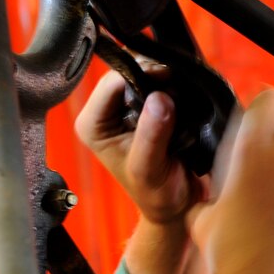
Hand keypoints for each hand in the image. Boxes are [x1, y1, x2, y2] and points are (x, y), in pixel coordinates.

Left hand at [75, 68, 207, 226]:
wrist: (175, 203)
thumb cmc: (156, 193)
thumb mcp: (150, 168)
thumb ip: (151, 136)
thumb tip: (159, 99)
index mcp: (92, 125)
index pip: (110, 83)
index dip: (139, 73)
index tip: (167, 78)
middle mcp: (103, 112)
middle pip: (126, 70)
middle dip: (152, 74)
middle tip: (177, 88)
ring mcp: (123, 107)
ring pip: (143, 71)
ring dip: (164, 79)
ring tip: (180, 96)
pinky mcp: (143, 105)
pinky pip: (157, 80)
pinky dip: (171, 84)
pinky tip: (182, 96)